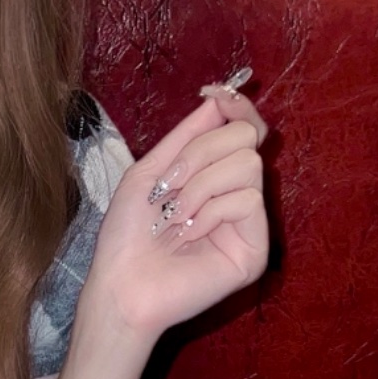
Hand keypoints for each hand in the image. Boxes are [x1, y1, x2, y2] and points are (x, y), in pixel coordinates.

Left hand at [82, 87, 269, 342]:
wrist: (121, 284)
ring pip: (248, 165)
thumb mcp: (152, 170)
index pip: (243, 127)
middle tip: (167, 187)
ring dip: (199, 186)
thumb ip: (188, 135)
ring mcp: (250, 222)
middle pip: (245, 137)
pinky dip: (209, 212)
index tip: (217, 95)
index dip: (237, 106)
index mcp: (214, 174)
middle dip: (199, 154)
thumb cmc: (128, 233)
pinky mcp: (256, 248)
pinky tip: (188, 234)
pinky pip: (246, 200)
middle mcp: (237, 194)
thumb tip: (222, 96)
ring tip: (174, 217)